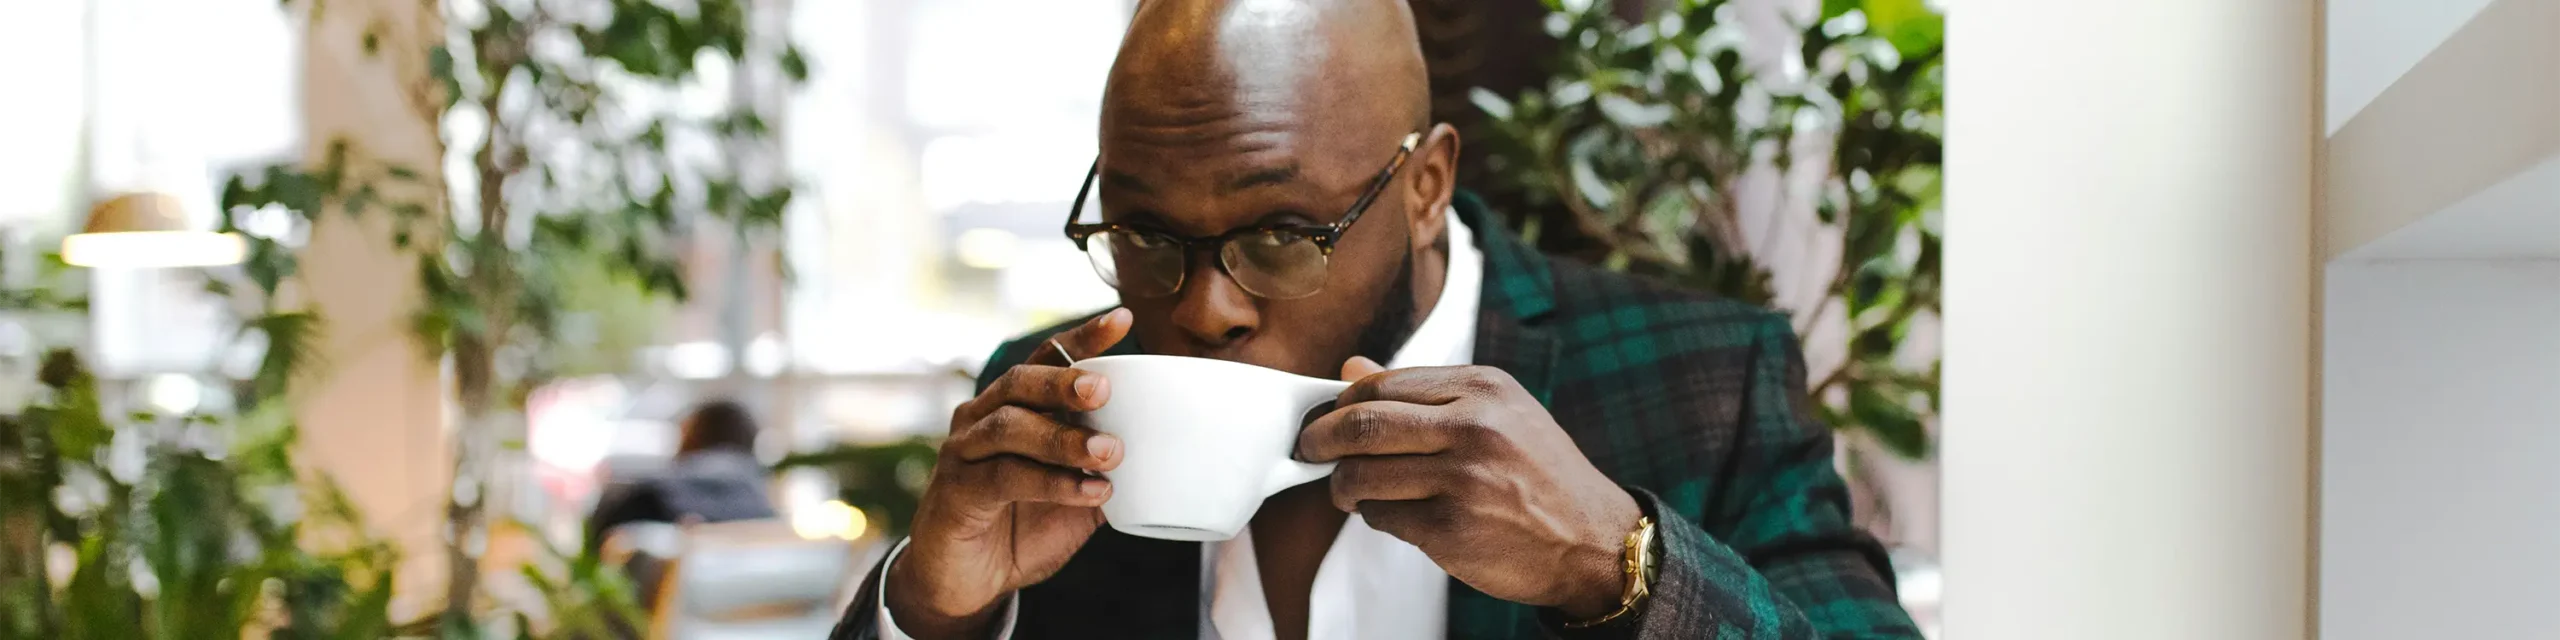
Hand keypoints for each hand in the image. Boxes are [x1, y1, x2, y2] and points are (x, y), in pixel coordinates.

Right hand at [886, 309, 1130, 638]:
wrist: (965, 583)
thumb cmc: (1020, 528)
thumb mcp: (1074, 496)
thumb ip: (1104, 470)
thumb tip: (1163, 454)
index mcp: (1011, 406)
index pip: (1046, 360)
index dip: (1082, 340)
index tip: (1122, 322)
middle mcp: (981, 418)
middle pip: (1021, 382)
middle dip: (1065, 381)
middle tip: (1105, 390)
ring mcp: (964, 452)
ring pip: (1010, 426)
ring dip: (1063, 438)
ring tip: (1110, 452)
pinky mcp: (957, 490)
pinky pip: (1005, 477)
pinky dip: (1053, 483)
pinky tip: (1091, 492)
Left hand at [1297, 357, 1644, 619]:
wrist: (1592, 539)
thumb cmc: (1538, 473)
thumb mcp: (1498, 413)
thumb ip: (1423, 392)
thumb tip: (1350, 368)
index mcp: (1483, 387)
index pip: (1383, 385)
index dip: (1341, 404)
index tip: (1327, 418)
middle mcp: (1474, 426)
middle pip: (1362, 424)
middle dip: (1320, 440)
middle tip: (1309, 451)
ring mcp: (1463, 478)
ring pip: (1362, 473)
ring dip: (1342, 485)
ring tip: (1347, 490)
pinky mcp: (1452, 527)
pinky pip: (1382, 516)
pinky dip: (1374, 516)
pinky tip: (1390, 514)